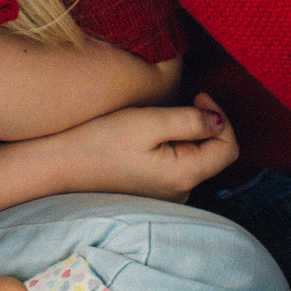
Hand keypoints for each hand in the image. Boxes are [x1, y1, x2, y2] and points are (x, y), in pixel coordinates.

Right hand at [37, 98, 238, 200]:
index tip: (198, 96)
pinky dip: (171, 146)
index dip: (221, 117)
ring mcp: (167, 195)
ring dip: (186, 134)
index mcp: (185, 175)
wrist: (62, 166)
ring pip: (195, 158)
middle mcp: (181, 191)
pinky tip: (146, 138)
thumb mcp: (147, 121)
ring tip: (157, 119)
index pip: (228, 148)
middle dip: (203, 124)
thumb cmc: (101, 141)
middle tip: (178, 102)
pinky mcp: (153, 191)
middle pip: (213, 154)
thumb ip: (189, 120)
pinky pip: (176, 165)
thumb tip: (218, 122)